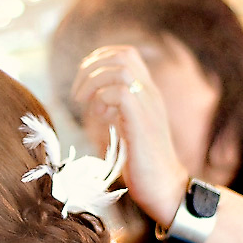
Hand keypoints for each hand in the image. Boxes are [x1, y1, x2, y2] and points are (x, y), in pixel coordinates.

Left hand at [70, 45, 186, 226]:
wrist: (164, 188)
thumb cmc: (143, 163)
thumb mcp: (128, 128)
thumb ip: (117, 110)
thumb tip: (95, 100)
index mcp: (148, 93)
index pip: (126, 54)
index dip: (99, 59)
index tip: (83, 81)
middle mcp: (151, 94)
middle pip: (123, 55)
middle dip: (92, 67)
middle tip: (78, 94)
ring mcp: (148, 107)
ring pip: (121, 70)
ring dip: (94, 82)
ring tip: (84, 103)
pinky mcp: (142, 124)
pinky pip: (121, 93)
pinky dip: (102, 99)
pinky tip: (100, 117)